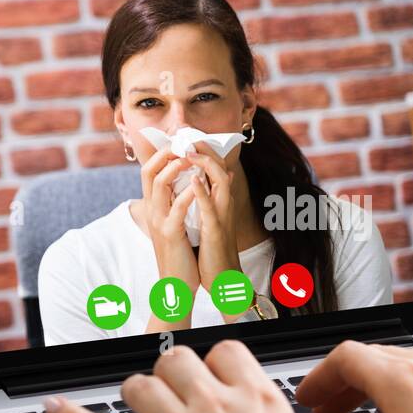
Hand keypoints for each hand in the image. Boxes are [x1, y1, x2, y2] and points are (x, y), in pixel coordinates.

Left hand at [45, 342, 336, 412]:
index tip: (214, 377)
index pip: (225, 351)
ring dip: (138, 396)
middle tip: (177, 394)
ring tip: (142, 409)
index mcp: (258, 399)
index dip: (215, 363)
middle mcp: (216, 406)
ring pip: (140, 386)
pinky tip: (56, 408)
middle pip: (176, 360)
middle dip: (172, 374)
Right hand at [140, 147, 198, 320]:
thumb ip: (182, 203)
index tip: (179, 143)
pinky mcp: (170, 235)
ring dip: (174, 168)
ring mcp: (159, 222)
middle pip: (148, 172)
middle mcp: (152, 212)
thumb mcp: (179, 225)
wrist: (176, 286)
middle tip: (183, 143)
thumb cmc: (181, 254)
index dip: (162, 154)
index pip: (149, 172)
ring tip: (190, 158)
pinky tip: (198, 186)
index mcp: (154, 208)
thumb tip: (196, 182)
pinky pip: (176, 209)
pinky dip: (187, 195)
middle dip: (165, 154)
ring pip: (158, 185)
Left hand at [184, 144, 240, 298]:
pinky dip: (203, 192)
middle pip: (220, 167)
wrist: (223, 279)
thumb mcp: (213, 218)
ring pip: (220, 181)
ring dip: (205, 163)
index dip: (204, 149)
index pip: (215, 167)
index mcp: (220, 201)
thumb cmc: (215, 250)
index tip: (188, 135)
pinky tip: (193, 179)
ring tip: (191, 149)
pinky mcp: (216, 231)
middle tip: (189, 134)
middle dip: (205, 149)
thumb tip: (221, 177)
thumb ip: (215, 197)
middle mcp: (224, 204)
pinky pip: (211, 207)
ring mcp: (222, 216)